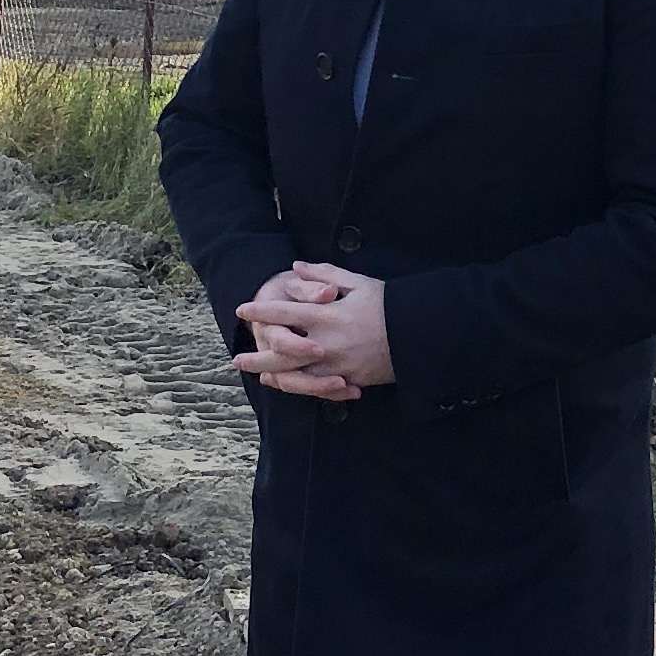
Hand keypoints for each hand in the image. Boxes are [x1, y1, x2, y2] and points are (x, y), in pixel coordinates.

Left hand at [236, 263, 393, 393]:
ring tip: (259, 374)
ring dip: (275, 375)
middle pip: (282, 352)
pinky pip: (319, 387)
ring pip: (296, 376)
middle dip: (257, 355)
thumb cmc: (389, 305)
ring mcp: (337, 364)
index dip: (260, 312)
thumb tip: (297, 268)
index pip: (283, 313)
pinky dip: (301, 387)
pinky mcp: (349, 380)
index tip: (242, 311)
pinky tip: (290, 385)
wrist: (419, 335)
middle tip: (236, 359)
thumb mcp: (358, 282)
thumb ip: (324, 275)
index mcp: (327, 315)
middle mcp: (327, 342)